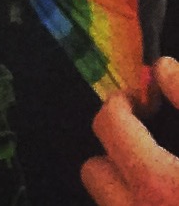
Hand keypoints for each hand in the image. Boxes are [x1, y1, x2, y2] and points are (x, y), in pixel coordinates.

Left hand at [82, 57, 178, 204]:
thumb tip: (162, 68)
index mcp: (158, 183)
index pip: (109, 126)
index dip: (120, 104)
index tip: (139, 100)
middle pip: (93, 171)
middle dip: (115, 152)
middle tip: (149, 142)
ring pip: (107, 198)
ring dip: (126, 183)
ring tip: (160, 172)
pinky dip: (136, 200)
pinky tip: (165, 196)